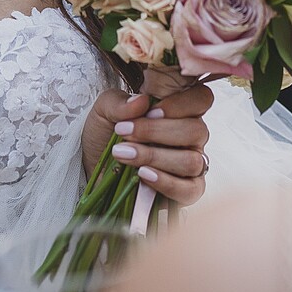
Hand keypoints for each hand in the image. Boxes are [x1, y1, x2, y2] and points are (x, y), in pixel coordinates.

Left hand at [81, 84, 214, 208]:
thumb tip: (141, 100)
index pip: (201, 99)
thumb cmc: (105, 134)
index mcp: (179, 110)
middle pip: (197, 131)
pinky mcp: (186, 192)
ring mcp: (192, 164)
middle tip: (125, 133)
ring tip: (125, 154)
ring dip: (155, 157)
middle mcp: (191, 137)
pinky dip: (166, 183)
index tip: (150, 111)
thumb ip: (121, 102)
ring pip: (192, 161)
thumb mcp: (104, 110)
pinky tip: (143, 174)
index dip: (180, 104)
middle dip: (158, 132)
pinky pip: (190, 190)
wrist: (90, 167)